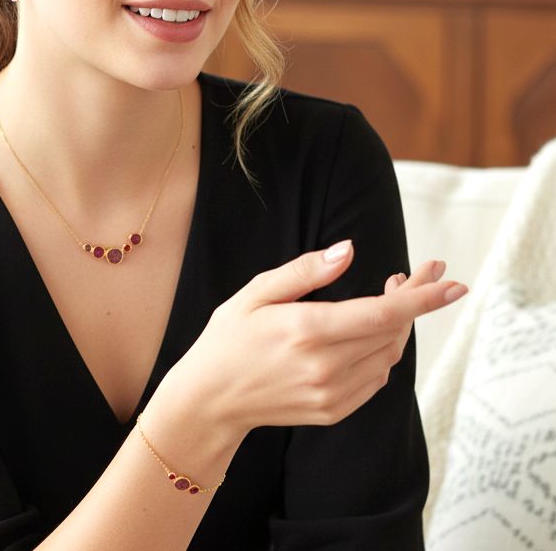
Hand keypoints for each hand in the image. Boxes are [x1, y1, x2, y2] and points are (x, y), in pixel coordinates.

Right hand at [169, 241, 465, 436]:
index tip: (452, 282)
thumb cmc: (228, 338)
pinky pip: (376, 380)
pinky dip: (383, 353)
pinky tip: (371, 333)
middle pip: (393, 332)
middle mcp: (325, 366)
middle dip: (414, 300)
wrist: (209, 400)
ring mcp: (332, 394)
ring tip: (390, 298)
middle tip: (418, 273)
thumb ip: (305, 271)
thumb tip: (348, 250)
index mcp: (307, 330)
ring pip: (388, 356)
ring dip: (399, 326)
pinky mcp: (333, 411)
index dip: (423, 297)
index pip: (382, 313)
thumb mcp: (256, 293)